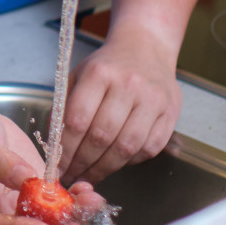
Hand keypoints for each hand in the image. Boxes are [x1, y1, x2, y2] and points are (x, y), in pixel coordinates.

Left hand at [59, 25, 182, 182]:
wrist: (146, 47)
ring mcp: (153, 100)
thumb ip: (65, 107)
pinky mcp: (170, 113)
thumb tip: (55, 146)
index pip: (78, 120)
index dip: (66, 150)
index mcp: (99, 73)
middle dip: (83, 163)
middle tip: (72, 177)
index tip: (58, 166)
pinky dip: (130, 162)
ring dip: (105, 168)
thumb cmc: (107, 66)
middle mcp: (128, 85)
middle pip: (102, 137)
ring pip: (127, 147)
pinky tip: (116, 163)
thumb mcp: (79, 75)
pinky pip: (149, 148)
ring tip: (90, 176)